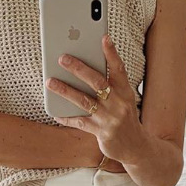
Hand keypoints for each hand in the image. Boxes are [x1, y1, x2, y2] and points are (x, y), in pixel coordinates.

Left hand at [46, 34, 145, 166]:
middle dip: (79, 68)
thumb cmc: (125, 119)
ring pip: (84, 100)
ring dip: (65, 90)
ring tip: (49, 82)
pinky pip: (80, 122)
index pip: (119, 69)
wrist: (135, 147)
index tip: (104, 38)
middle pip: (97, 82)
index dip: (111, 53)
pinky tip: (55, 112)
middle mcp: (119, 103)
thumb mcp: (124, 100)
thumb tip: (85, 70)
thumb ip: (110, 86)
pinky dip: (66, 117)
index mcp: (126, 92)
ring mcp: (110, 119)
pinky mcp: (102, 133)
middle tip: (62, 58)